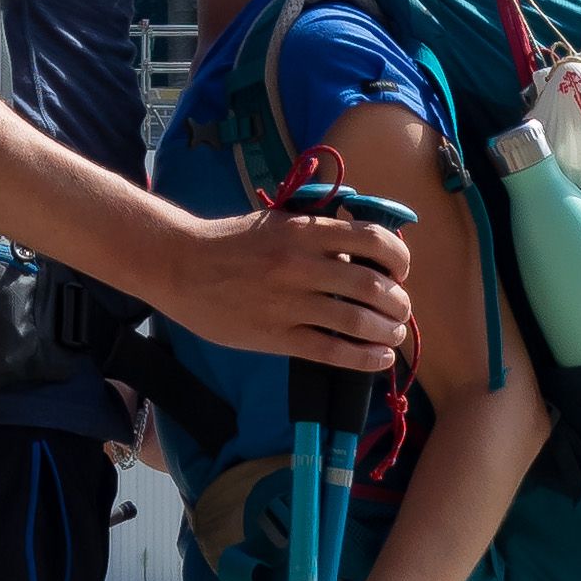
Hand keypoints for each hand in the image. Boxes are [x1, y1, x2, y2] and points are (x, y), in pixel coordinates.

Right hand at [157, 203, 409, 373]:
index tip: (399, 271)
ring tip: (394, 335)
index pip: (373, 240)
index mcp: (305, 231)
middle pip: (373, 287)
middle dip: (398, 303)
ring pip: (358, 322)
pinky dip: (363, 358)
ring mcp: (289, 303)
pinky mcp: (276, 335)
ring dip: (387, 331)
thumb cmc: (230, 242)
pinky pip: (332, 351)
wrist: (179, 264)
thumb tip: (360, 254)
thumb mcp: (278, 222)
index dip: (398, 258)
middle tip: (400, 310)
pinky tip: (378, 358)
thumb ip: (317, 235)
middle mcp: (302, 265)